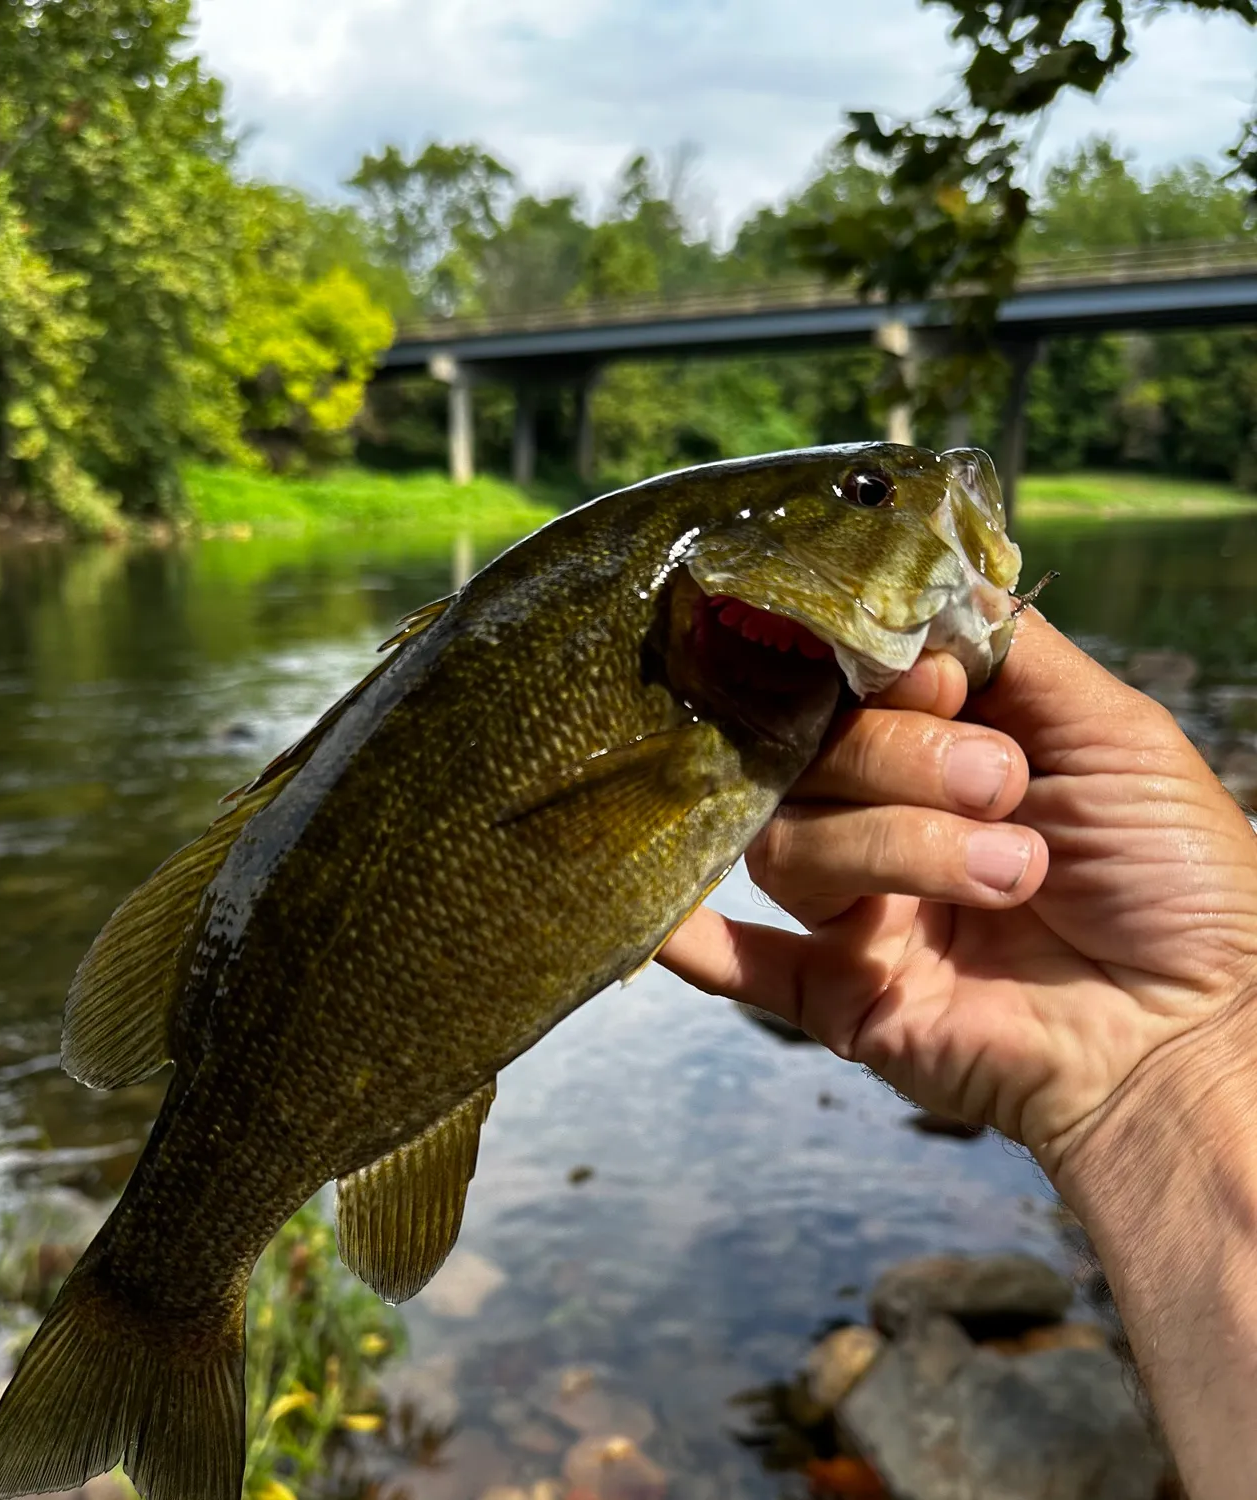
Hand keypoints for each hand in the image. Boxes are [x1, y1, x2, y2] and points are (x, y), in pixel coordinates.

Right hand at [659, 611, 1256, 1181]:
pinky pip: (743, 967)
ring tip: (1007, 873)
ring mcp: (857, 909)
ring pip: (790, 844)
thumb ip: (1014, 652)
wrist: (1199, 1035)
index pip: (850, 687)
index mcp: (939, 753)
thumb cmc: (1179, 880)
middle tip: (1000, 786)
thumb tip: (923, 579)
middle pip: (808, 757)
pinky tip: (659, 921)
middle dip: (899, 762)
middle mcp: (884, 820)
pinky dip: (696, 943)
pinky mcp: (841, 994)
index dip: (880, 678)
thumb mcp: (1114, 733)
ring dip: (894, 847)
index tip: (942, 686)